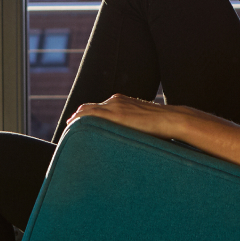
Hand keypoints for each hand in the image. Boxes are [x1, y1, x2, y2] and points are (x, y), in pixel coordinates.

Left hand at [66, 94, 206, 139]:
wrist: (172, 120)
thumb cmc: (161, 126)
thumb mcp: (142, 123)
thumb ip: (131, 126)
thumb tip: (129, 139)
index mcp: (121, 101)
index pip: (97, 107)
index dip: (85, 116)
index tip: (77, 124)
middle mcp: (115, 101)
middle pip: (88, 108)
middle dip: (77, 118)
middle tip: (68, 128)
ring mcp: (114, 107)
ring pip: (87, 111)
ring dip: (76, 120)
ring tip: (67, 130)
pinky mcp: (115, 115)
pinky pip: (91, 116)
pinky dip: (80, 122)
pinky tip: (73, 129)